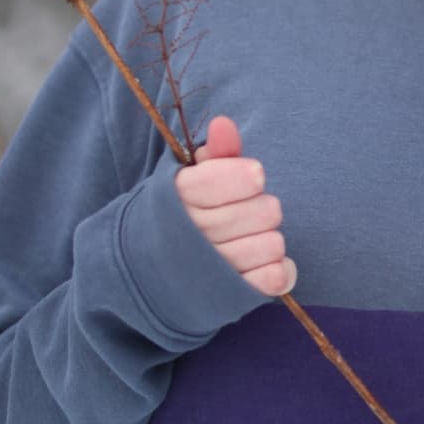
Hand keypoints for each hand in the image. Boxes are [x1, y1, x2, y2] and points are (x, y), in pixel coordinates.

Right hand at [175, 114, 296, 297]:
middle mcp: (191, 236)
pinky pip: (276, 278)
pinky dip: (276, 268)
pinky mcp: (230, 299)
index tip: (249, 178)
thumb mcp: (190, 178)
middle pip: (266, 211)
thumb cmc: (181, 214)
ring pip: (273, 244)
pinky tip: (257, 262)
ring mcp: (211, 272)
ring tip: (246, 237)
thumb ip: (214, 151)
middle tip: (244, 212)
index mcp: (178, 198)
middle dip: (261, 207)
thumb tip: (225, 124)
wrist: (147, 274)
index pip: (239, 179)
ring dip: (266, 238)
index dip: (248, 177)